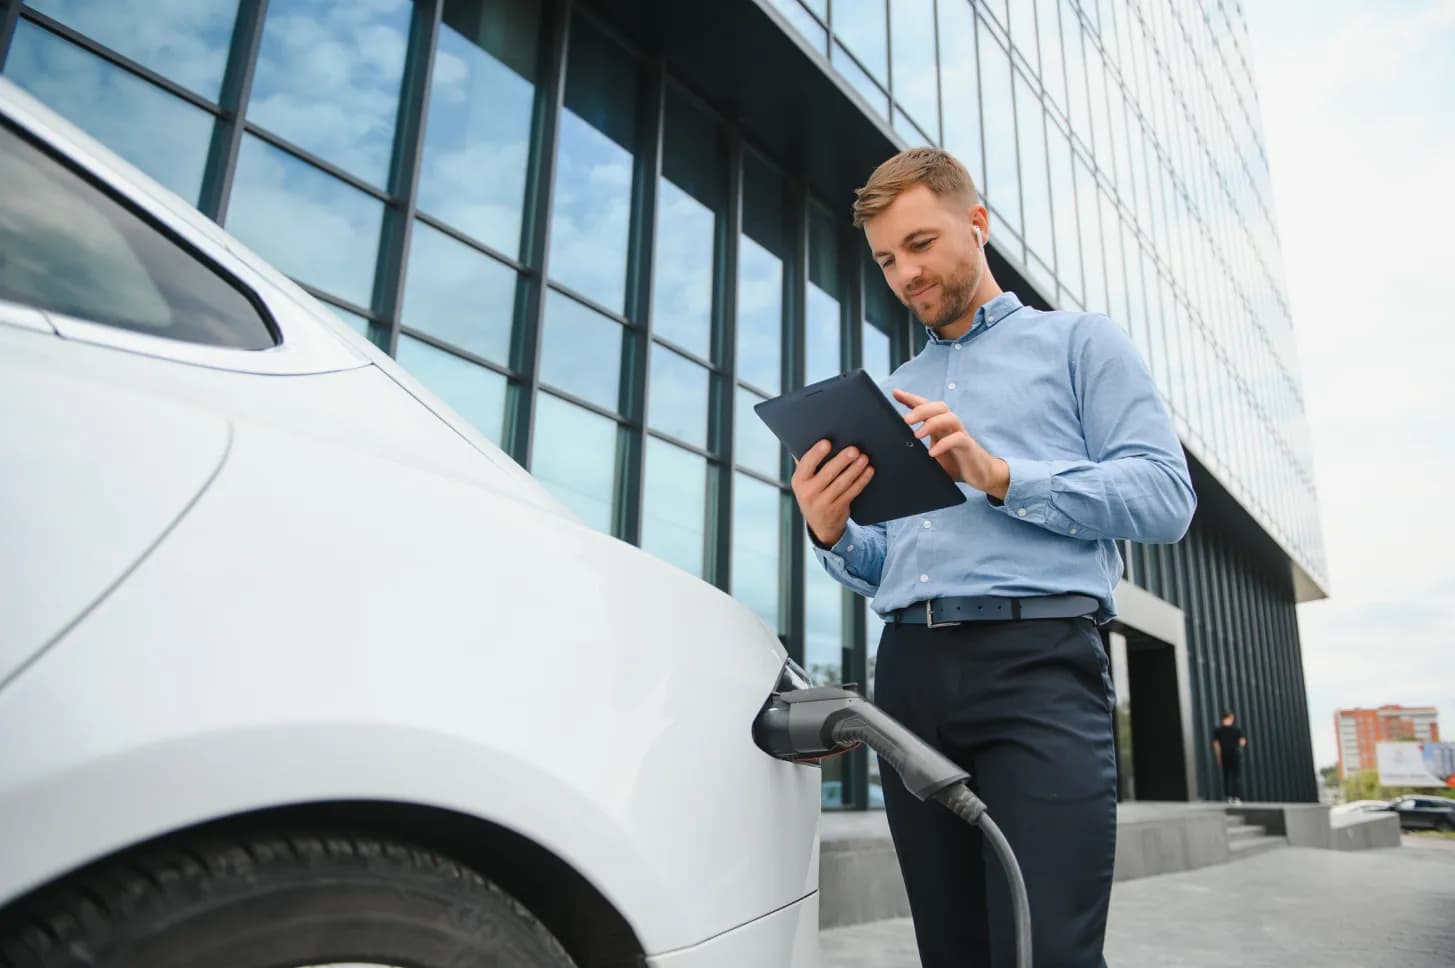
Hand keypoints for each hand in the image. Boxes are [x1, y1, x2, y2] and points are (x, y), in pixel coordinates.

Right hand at [790, 439, 874, 546]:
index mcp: (798, 481)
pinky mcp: (838, 508)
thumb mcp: (804, 481)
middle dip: (842, 460)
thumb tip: (813, 438)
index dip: (816, 453)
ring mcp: (823, 502)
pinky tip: (868, 471)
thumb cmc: (813, 493)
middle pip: (828, 473)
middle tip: (854, 449)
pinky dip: (862, 480)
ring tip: (864, 458)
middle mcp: (808, 493)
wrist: (820, 525)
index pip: (806, 464)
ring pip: (842, 483)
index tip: (827, 442)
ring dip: (855, 469)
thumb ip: (807, 463)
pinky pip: (852, 492)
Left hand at [893, 389, 1009, 498]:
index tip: (896, 393)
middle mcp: (950, 426)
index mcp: (940, 426)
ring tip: (917, 435)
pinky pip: (958, 439)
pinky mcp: (969, 446)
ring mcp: (960, 434)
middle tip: (906, 420)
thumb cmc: (955, 463)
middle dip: (921, 409)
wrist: (980, 475)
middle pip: (939, 407)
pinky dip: (944, 444)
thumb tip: (896, 453)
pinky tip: (932, 453)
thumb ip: (918, 451)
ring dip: (932, 423)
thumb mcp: (931, 456)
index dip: (911, 398)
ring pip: (949, 417)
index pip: (926, 407)